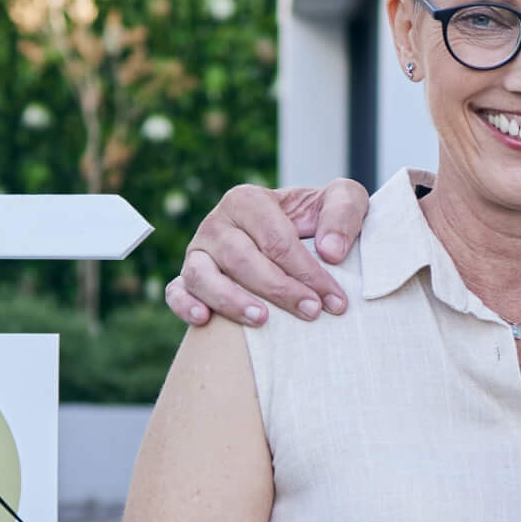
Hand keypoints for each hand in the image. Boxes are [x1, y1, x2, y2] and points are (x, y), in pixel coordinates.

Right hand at [164, 180, 371, 325]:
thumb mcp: (342, 200)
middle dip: (279, 289)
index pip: (276, 239)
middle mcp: (217, 224)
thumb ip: (343, 212)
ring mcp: (198, 252)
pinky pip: (176, 292)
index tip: (335, 300)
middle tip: (312, 312)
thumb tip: (330, 252)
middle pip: (241, 258)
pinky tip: (205, 320)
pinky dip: (185, 305)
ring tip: (263, 320)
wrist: (297, 237)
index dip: (307, 271)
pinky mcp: (187, 278)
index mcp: (248, 200)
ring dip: (231, 300)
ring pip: (203, 276)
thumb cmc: (318, 220)